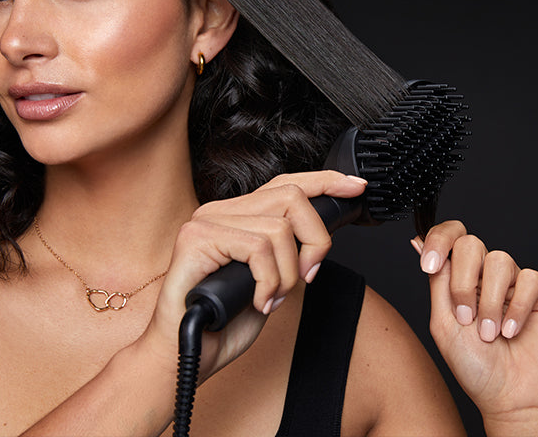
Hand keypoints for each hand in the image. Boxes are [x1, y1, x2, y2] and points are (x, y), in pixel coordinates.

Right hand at [140, 170, 367, 379]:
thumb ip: (291, 254)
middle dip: (315, 240)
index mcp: (238, 216)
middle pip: (291, 197)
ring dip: (288, 274)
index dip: (325, 181)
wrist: (183, 356)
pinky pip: (258, 249)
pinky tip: (257, 302)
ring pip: (279, 229)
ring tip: (272, 298)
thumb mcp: (273, 282)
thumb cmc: (223, 323)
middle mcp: (220, 211)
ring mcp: (206, 222)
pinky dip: (269, 282)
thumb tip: (321, 236)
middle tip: (307, 276)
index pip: (287, 184)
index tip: (354, 187)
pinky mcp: (195, 238)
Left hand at [412, 221, 537, 434]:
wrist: (511, 398)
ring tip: (490, 333)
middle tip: (465, 317)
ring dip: (488, 302)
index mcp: (461, 278)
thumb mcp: (444, 323)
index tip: (428, 263)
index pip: (450, 238)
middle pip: (471, 243)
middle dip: (462, 281)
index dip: (438, 240)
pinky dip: (517, 307)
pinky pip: (529, 278)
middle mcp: (487, 275)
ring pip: (499, 260)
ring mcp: (516, 282)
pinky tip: (513, 331)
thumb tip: (418, 241)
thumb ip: (437, 281)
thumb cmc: (476, 368)